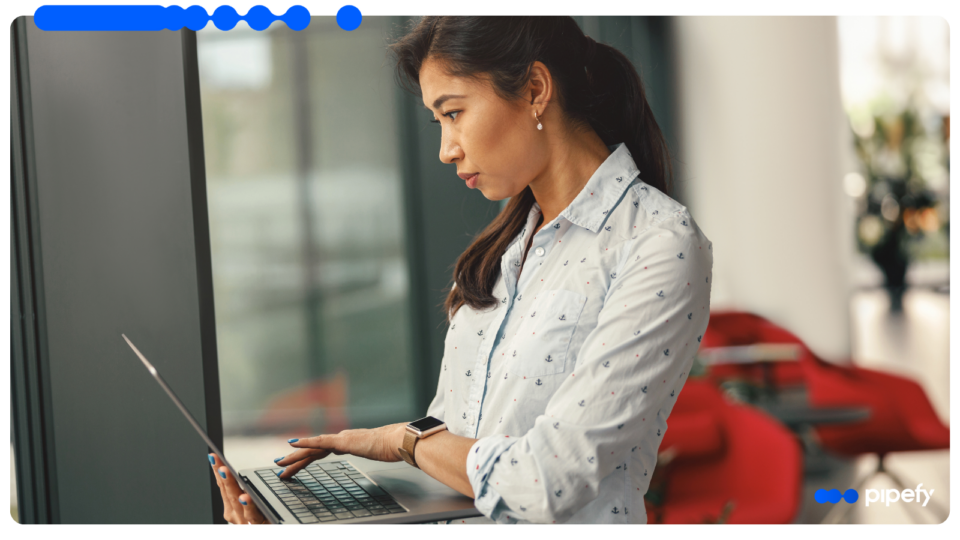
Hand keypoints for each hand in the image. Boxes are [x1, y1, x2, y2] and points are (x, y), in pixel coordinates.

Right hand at [209, 453, 267, 523]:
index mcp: (233, 507)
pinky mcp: (257, 524)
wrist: (269, 533)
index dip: (218, 471)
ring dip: (231, 486)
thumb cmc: (262, 519)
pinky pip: (253, 514)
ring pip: (237, 501)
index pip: (223, 486)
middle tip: (217, 460)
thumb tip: (237, 473)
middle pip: (228, 492)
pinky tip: (245, 497)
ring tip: (226, 472)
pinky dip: (249, 505)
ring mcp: (244, 521)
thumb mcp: (252, 505)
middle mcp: (236, 514)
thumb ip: (244, 492)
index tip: (214, 456)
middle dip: (222, 475)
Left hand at [275, 422, 407, 478]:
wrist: (398, 441)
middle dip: (295, 460)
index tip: (296, 465)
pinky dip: (304, 442)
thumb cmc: (391, 447)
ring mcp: (341, 439)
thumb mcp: (377, 453)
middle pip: (312, 451)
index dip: (307, 457)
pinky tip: (292, 444)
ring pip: (311, 448)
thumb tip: (376, 452)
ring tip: (279, 462)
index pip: (321, 451)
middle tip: (279, 466)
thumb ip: (372, 451)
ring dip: (294, 456)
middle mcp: (341, 439)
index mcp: (347, 443)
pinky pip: (319, 442)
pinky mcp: (342, 441)